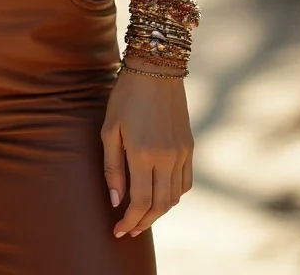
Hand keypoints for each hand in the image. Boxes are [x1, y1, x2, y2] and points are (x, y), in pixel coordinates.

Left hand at [100, 66, 193, 238]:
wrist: (157, 68)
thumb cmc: (126, 96)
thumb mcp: (110, 129)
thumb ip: (112, 168)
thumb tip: (116, 201)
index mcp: (144, 153)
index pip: (140, 202)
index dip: (129, 222)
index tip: (117, 231)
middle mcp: (167, 157)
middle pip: (160, 206)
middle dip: (143, 222)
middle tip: (129, 230)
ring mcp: (182, 153)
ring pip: (175, 197)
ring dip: (159, 212)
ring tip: (142, 216)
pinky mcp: (190, 146)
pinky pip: (185, 182)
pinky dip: (173, 195)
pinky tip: (159, 194)